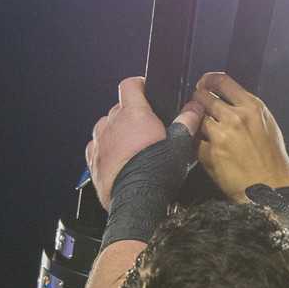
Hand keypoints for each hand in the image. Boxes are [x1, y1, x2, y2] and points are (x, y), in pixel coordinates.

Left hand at [84, 77, 203, 210]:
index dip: (139, 85)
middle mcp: (112, 124)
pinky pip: (95, 146)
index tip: (146, 90)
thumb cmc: (156, 174)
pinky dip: (104, 148)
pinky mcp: (92, 161)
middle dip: (131, 113)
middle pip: (119, 107)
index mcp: (133, 114)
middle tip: (146, 127)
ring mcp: (99, 142)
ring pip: (105, 126)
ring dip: (115, 130)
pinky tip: (117, 157)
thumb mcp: (179, 145)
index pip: (130, 85)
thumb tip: (196, 107)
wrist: (136, 202)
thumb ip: (187, 121)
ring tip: (131, 144)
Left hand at [193, 72, 288, 201]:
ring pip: (197, 119)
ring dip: (198, 125)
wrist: (271, 191)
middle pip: (203, 97)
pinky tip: (210, 151)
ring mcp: (220, 135)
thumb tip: (229, 102)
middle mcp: (235, 117)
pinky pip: (195, 142)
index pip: (222, 81)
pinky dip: (199, 145)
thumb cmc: (273, 160)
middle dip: (198, 101)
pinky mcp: (209, 154)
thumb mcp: (268, 126)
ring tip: (208, 135)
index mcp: (252, 107)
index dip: (208, 80)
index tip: (203, 83)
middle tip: (197, 107)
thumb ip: (248, 111)